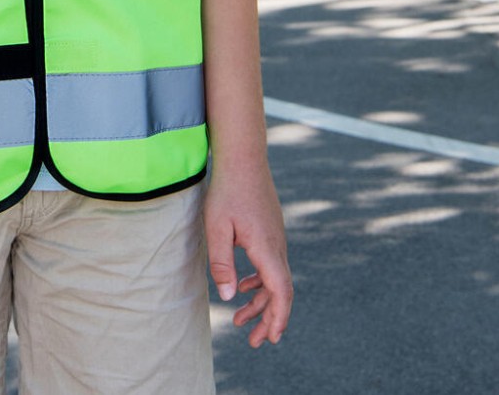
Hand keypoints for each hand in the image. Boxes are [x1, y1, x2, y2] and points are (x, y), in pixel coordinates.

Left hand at [204, 162, 292, 347]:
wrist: (243, 158)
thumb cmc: (227, 190)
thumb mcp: (217, 227)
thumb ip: (222, 263)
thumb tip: (229, 296)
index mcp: (267, 248)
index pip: (281, 291)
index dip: (278, 317)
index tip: (271, 338)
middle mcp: (277, 245)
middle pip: (279, 290)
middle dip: (268, 319)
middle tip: (255, 341)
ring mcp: (275, 237)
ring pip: (274, 278)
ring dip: (260, 301)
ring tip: (240, 319)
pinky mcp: (269, 230)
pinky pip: (269, 264)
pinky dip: (258, 281)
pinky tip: (241, 286)